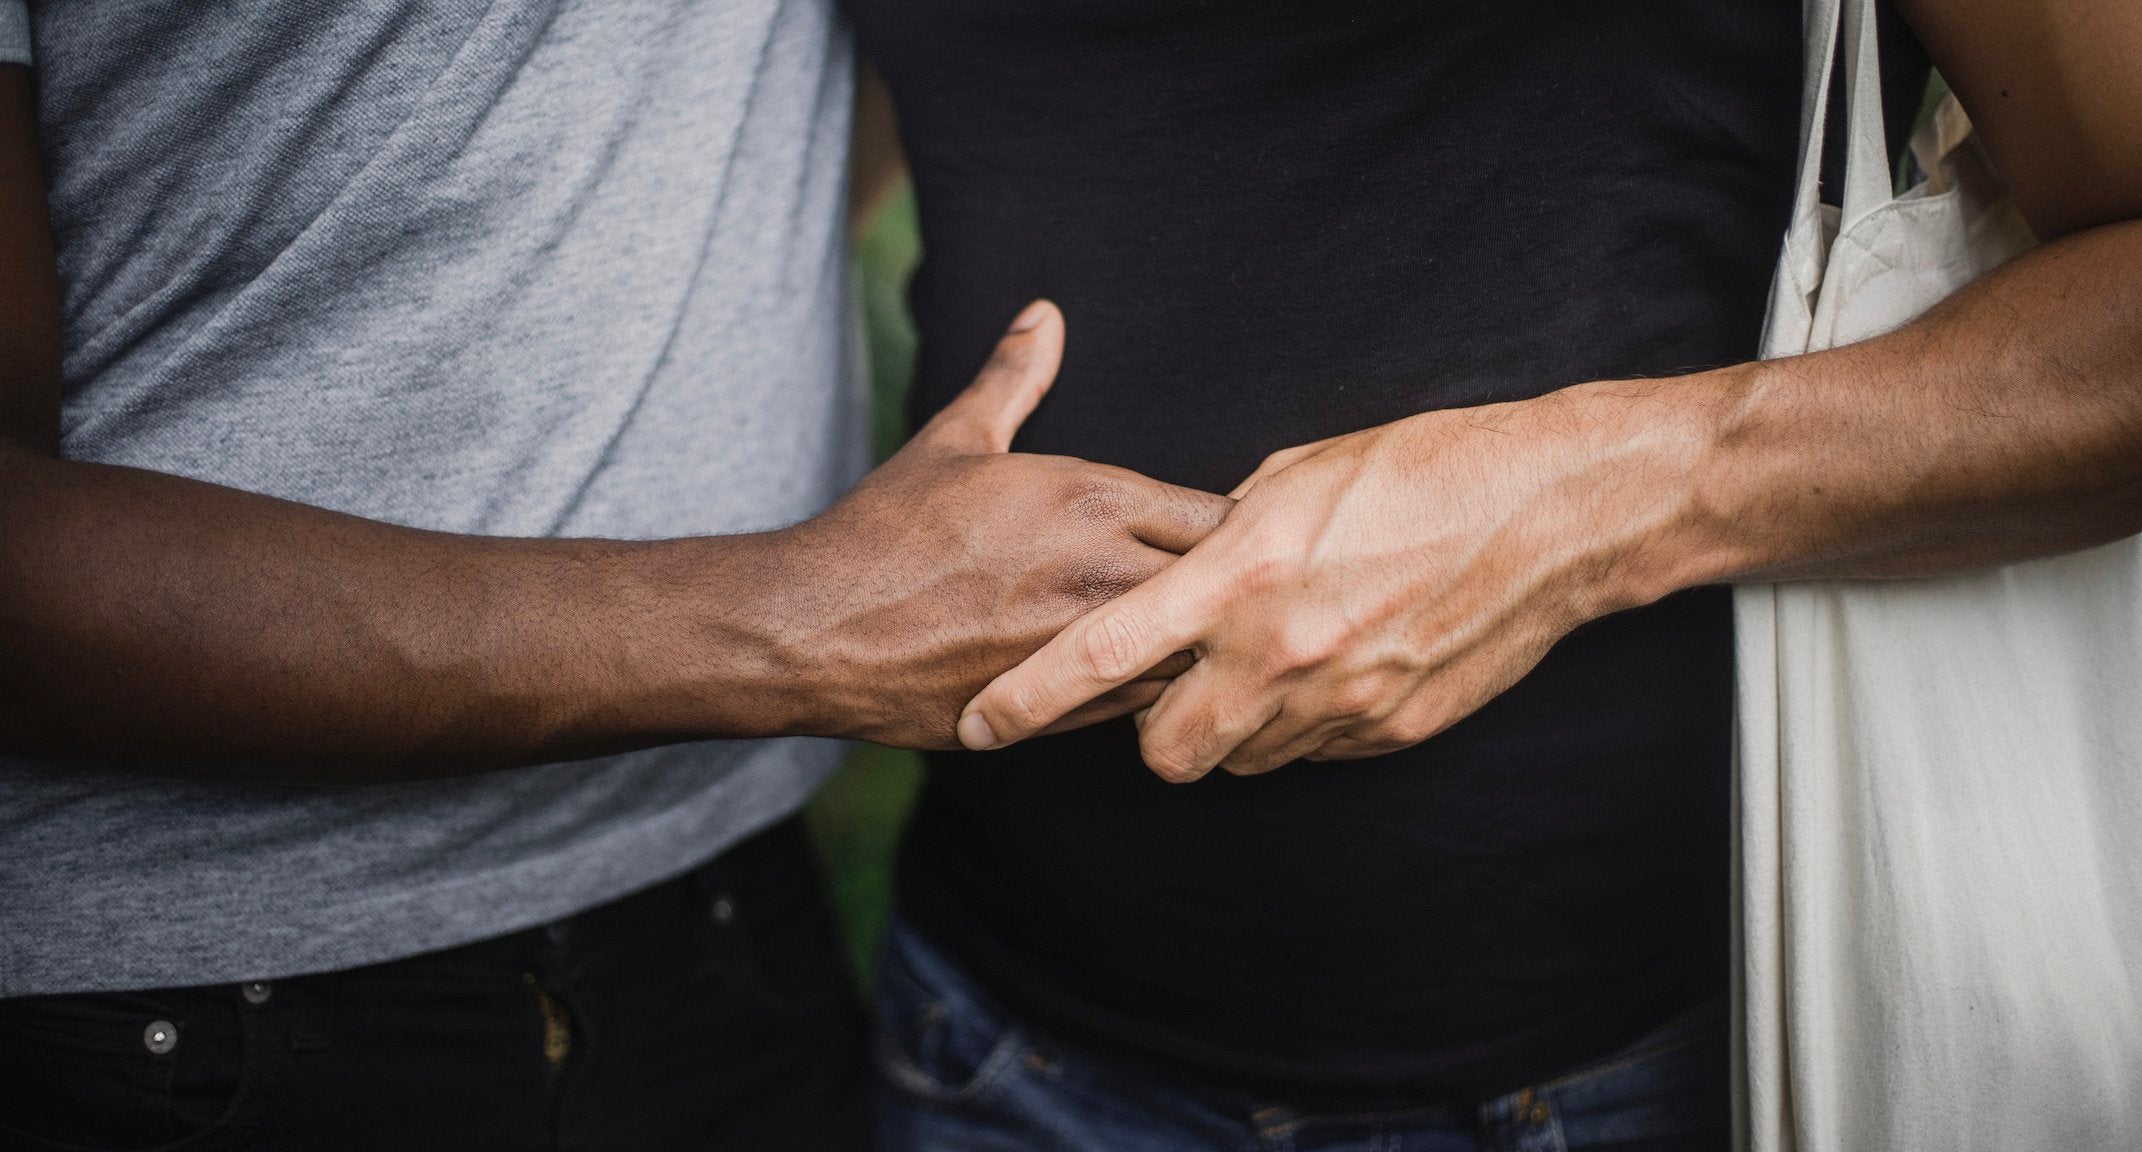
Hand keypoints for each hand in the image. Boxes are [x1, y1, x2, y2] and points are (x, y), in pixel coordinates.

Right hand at [781, 300, 1232, 748]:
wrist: (817, 629)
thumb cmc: (886, 533)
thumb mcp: (955, 439)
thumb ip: (1015, 377)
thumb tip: (1044, 314)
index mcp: (1094, 497)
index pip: (1224, 514)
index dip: (1235, 527)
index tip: (1218, 535)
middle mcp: (1104, 570)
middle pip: (1225, 586)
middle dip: (1229, 589)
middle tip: (1222, 592)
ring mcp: (1088, 644)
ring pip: (1194, 652)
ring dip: (1194, 644)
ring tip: (1181, 636)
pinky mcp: (1064, 707)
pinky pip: (1145, 703)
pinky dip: (1149, 688)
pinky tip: (1128, 672)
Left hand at [954, 388, 1699, 778]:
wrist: (1549, 513)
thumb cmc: (1420, 469)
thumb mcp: (1296, 476)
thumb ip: (1222, 538)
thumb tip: (1185, 568)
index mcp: (1238, 578)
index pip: (1103, 656)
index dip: (1028, 699)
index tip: (978, 725)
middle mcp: (1279, 654)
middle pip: (1166, 752)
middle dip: (1151, 733)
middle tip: (1171, 687)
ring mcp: (1340, 703)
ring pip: (1242, 760)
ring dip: (1233, 727)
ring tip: (1269, 657)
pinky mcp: (1391, 730)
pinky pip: (1314, 753)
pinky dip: (1303, 724)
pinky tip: (1335, 663)